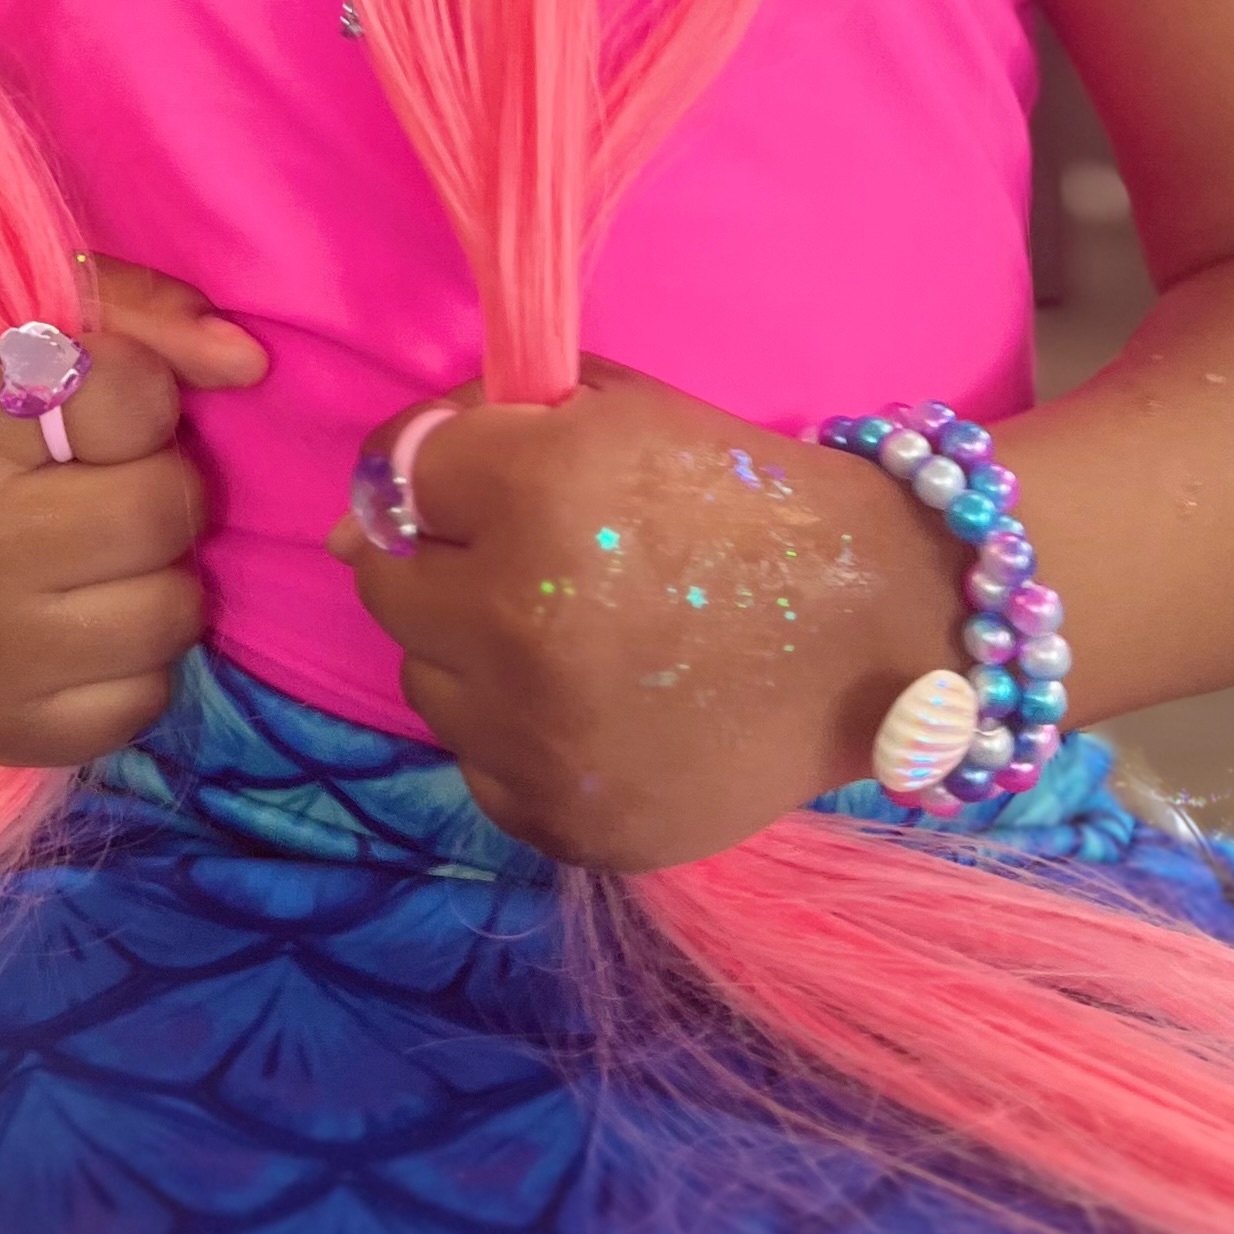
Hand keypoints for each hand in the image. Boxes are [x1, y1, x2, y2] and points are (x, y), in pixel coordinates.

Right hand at [0, 259, 264, 763]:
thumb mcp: (39, 329)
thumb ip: (147, 313)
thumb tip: (246, 362)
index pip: (135, 390)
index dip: (140, 397)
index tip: (91, 412)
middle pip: (166, 511)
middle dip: (160, 491)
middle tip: (104, 490)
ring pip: (173, 614)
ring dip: (157, 581)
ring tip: (97, 559)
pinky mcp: (0, 731)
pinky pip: (145, 700)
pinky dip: (133, 665)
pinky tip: (81, 626)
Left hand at [332, 360, 950, 868]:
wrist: (874, 629)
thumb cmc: (742, 498)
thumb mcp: (618, 411)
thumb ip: (478, 429)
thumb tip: (358, 515)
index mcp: (534, 499)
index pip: (396, 477)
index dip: (450, 474)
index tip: (505, 484)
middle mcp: (516, 627)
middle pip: (391, 587)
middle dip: (449, 564)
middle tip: (543, 564)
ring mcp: (538, 741)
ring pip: (428, 683)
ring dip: (476, 653)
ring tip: (577, 637)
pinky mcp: (566, 822)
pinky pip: (482, 766)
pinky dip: (518, 735)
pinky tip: (597, 704)